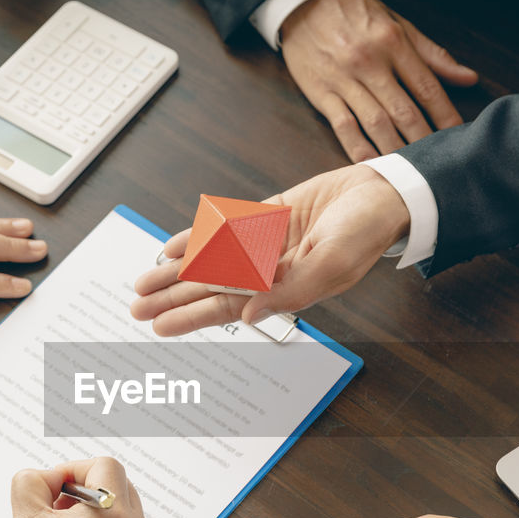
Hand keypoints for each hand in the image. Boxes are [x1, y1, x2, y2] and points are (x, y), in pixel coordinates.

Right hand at [7, 457, 154, 517]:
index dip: (75, 469)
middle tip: (58, 510)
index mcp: (114, 515)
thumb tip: (47, 478)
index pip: (105, 466)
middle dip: (88, 490)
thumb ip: (32, 482)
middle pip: (120, 487)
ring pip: (125, 516)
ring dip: (98, 515)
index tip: (56, 487)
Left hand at [130, 166, 407, 335]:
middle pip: (210, 288)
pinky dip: (198, 238)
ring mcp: (264, 245)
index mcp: (285, 290)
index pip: (228, 307)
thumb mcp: (332, 265)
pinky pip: (223, 231)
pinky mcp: (265, 218)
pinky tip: (172, 247)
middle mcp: (269, 272)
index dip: (192, 316)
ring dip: (177, 271)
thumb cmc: (366, 233)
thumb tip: (249, 317)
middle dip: (173, 298)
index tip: (159, 325)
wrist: (381, 192)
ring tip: (143, 283)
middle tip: (137, 308)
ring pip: (211, 261)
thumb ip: (291, 293)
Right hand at [279, 0, 477, 161]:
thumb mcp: (397, 23)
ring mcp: (343, 80)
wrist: (304, 3)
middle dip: (423, 139)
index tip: (458, 137)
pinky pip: (343, 126)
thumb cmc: (354, 12)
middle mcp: (369, 62)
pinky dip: (358, 149)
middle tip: (436, 162)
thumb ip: (432, 54)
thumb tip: (469, 77)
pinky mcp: (321, 93)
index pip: (426, 87)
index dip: (445, 115)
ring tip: (410, 170)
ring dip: (394, 150)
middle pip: (403, 110)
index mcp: (393, 42)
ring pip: (375, 123)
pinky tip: (372, 165)